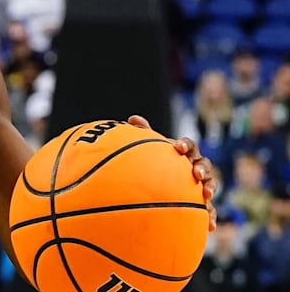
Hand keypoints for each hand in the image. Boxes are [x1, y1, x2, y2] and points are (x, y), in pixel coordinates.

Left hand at [127, 115, 217, 231]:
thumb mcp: (151, 149)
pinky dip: (211, 216)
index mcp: (185, 153)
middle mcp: (196, 167)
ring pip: (210, 184)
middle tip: (196, 172)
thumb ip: (143, 133)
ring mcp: (201, 184)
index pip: (189, 146)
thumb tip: (133, 118)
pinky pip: (209, 209)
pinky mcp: (201, 202)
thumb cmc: (157, 162)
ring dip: (210, 187)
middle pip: (204, 164)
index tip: (178, 147)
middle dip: (202, 167)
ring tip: (207, 194)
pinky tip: (210, 225)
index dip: (185, 145)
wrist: (163, 183)